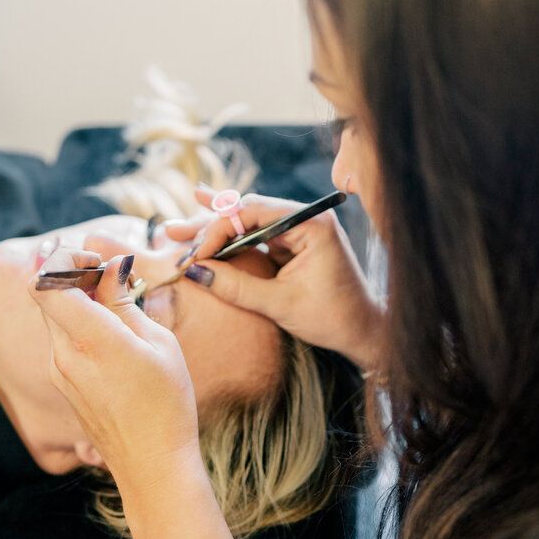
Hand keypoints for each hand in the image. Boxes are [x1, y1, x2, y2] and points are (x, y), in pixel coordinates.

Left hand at [26, 254, 201, 500]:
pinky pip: (62, 340)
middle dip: (73, 276)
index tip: (97, 261)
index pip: (45, 281)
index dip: (65, 259)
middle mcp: (64, 353)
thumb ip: (124, 302)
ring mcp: (59, 371)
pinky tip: (112, 336)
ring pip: (54, 317)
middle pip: (46, 294)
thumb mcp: (158, 343)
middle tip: (111, 278)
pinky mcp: (63, 384)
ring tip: (117, 306)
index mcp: (90, 338)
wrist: (152, 466)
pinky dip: (79, 325)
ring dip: (77, 301)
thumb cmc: (167, 403)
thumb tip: (110, 267)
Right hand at [165, 190, 382, 370]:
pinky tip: (202, 206)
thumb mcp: (281, 304)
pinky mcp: (291, 244)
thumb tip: (194, 271)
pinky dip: (229, 236)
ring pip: (246, 222)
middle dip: (208, 226)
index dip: (218, 230)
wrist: (365, 332)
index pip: (254, 212)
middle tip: (173, 236)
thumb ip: (237, 286)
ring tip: (174, 231)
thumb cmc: (333, 318)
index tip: (194, 254)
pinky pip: (254, 235)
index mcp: (311, 224)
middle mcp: (305, 218)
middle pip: (246, 212)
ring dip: (212, 230)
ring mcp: (298, 229)